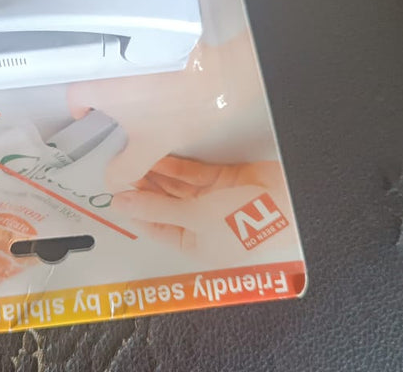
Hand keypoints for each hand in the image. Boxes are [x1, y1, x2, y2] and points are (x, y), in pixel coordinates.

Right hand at [67, 32, 263, 191]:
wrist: (216, 76)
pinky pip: (134, 59)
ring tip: (138, 101)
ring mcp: (130, 50)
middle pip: (93, 79)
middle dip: (100, 96)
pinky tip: (157, 85)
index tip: (90, 117)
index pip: (73, 95)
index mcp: (99, 86)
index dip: (80, 108)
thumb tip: (109, 181)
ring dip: (120, 83)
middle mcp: (108, 63)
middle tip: (115, 114)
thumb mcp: (148, 148)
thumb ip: (124, 169)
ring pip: (114, 68)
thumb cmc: (175, 111)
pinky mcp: (152, 43)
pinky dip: (139, 72)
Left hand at [113, 156, 289, 258]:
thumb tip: (120, 206)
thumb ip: (155, 209)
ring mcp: (213, 201)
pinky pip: (192, 173)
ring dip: (156, 175)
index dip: (135, 211)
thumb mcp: (194, 218)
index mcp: (196, 245)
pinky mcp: (223, 180)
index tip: (114, 192)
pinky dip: (174, 165)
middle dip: (143, 189)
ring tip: (131, 159)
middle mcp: (202, 224)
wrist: (288, 200)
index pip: (156, 228)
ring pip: (177, 187)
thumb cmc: (246, 222)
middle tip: (118, 170)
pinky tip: (154, 157)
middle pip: (165, 205)